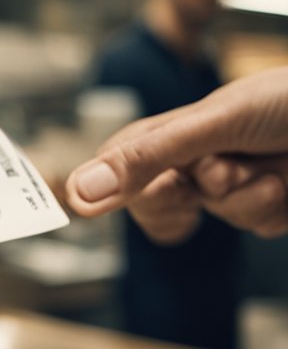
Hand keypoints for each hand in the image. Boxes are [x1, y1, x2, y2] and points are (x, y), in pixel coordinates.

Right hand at [66, 66, 287, 238]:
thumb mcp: (210, 124)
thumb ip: (146, 159)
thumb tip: (80, 193)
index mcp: (176, 130)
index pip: (120, 163)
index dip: (117, 184)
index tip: (119, 197)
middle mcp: (200, 157)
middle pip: (162, 199)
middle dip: (195, 191)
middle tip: (214, 173)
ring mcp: (234, 182)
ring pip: (217, 214)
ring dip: (244, 198)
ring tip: (268, 170)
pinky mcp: (268, 205)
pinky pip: (254, 223)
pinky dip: (272, 208)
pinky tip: (286, 183)